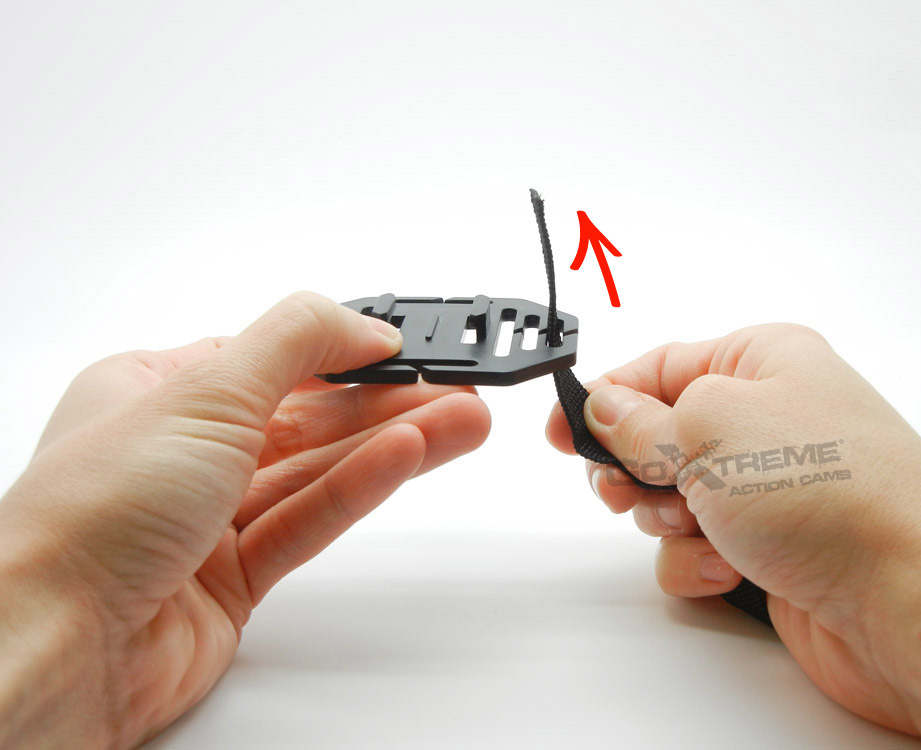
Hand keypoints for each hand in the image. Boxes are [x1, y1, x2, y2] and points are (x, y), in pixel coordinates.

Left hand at [0, 292, 490, 747]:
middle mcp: (184, 452)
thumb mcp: (204, 391)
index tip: (408, 347)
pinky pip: (310, 519)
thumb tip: (364, 324)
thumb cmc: (91, 516)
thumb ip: (296, 343)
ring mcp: (211, 517)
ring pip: (318, 469)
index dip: (345, 349)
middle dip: (387, 401)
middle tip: (458, 388)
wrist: (57, 646)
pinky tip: (409, 458)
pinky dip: (359, 488)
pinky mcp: (236, 577)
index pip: (272, 356)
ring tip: (465, 421)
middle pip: (308, 415)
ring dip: (393, 443)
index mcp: (157, 390)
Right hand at [546, 323, 920, 746]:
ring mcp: (767, 488)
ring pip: (669, 498)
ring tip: (698, 528)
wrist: (907, 600)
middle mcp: (767, 421)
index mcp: (761, 362)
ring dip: (666, 520)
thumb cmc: (831, 494)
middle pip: (657, 436)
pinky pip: (694, 548)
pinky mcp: (766, 547)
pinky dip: (695, 562)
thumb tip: (598, 406)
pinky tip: (726, 569)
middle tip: (627, 490)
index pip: (659, 366)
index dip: (604, 396)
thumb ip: (637, 420)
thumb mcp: (707, 429)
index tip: (560, 427)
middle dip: (634, 469)